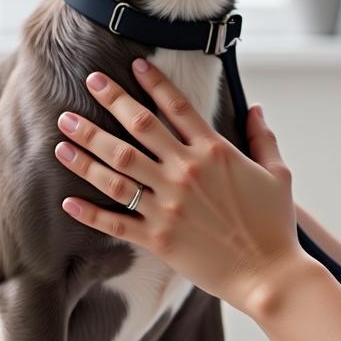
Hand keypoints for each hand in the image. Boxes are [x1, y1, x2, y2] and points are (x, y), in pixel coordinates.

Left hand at [54, 57, 305, 311]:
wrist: (268, 276)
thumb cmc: (275, 226)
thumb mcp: (278, 175)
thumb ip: (263, 138)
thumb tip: (255, 108)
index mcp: (215, 152)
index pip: (177, 106)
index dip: (153, 83)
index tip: (133, 65)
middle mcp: (186, 173)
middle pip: (138, 128)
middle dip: (110, 102)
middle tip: (87, 81)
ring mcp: (168, 206)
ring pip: (117, 170)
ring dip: (87, 149)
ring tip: (63, 133)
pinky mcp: (157, 239)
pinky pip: (115, 222)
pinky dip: (88, 212)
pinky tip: (66, 199)